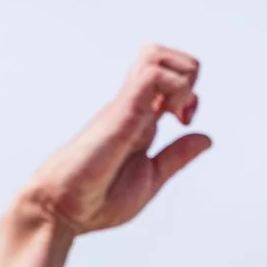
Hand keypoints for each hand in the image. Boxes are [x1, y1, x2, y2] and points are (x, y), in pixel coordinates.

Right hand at [19, 46, 212, 235]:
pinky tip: (170, 117)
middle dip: (187, 75)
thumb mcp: (150, 178)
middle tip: (182, 113)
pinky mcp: (118, 113)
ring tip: (176, 112)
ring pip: (155, 55)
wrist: (60, 211)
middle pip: (161, 55)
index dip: (188, 92)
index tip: (185, 122)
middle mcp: (130, 106)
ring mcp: (123, 107)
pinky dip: (174, 89)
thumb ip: (176, 157)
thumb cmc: (96, 200)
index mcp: (138, 119)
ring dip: (180, 77)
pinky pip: (150, 76)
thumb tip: (206, 138)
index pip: (167, 76)